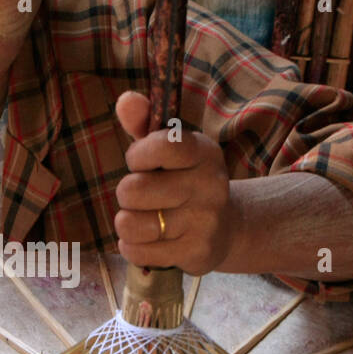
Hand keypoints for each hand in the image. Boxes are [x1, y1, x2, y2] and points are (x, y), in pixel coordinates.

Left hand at [113, 90, 233, 275]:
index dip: (137, 156)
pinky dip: (132, 247)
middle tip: (143, 196)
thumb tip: (126, 100)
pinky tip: (148, 240)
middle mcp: (210, 185)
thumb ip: (144, 123)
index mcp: (204, 152)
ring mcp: (205, 221)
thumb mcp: (168, 149)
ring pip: (132, 224)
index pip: (162, 146)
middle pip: (133, 191)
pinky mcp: (197, 252)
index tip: (140, 162)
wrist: (226, 228)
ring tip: (144, 219)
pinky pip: (137, 251)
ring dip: (127, 223)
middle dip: (127, 194)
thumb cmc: (184, 180)